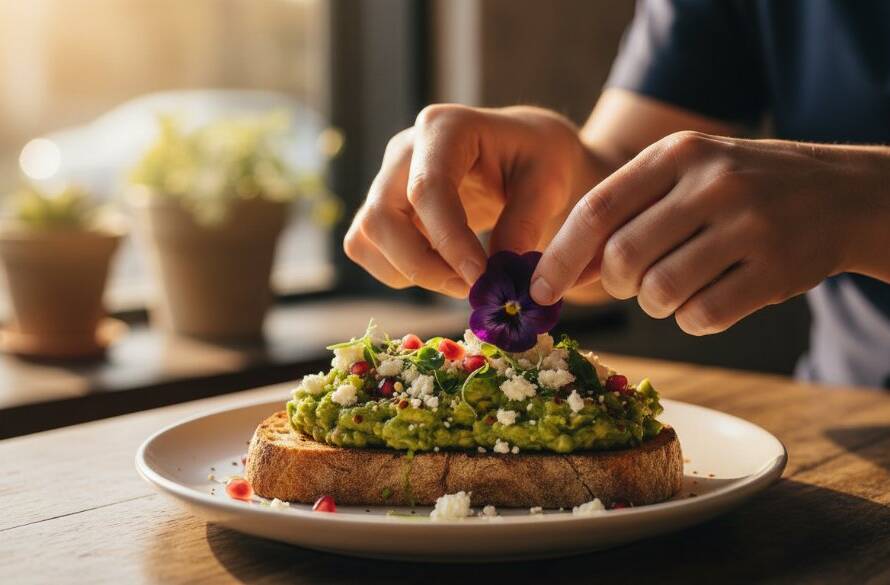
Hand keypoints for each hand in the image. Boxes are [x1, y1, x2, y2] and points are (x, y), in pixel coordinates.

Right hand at [344, 104, 600, 296]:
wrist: (524, 154)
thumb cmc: (539, 159)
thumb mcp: (550, 182)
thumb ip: (525, 223)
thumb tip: (498, 275)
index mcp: (445, 127)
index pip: (428, 189)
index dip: (449, 240)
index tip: (480, 278)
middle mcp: (403, 150)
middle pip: (382, 217)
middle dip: (423, 265)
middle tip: (472, 288)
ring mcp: (386, 179)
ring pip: (368, 237)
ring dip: (409, 272)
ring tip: (462, 280)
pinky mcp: (382, 208)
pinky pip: (367, 249)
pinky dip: (399, 272)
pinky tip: (442, 271)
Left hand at [531, 131, 889, 333]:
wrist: (838, 194)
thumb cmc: (737, 190)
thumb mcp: (682, 177)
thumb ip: (622, 215)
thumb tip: (561, 271)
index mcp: (677, 154)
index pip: (597, 209)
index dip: (560, 256)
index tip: (539, 289)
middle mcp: (713, 183)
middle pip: (623, 258)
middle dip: (612, 284)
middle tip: (627, 283)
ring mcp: (749, 225)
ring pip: (659, 292)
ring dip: (653, 303)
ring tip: (673, 286)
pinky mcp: (775, 270)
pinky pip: (703, 317)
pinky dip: (691, 320)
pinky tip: (707, 300)